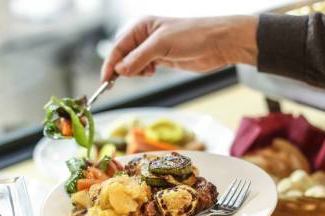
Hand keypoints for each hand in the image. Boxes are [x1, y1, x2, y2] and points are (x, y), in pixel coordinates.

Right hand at [101, 15, 257, 81]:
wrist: (218, 43)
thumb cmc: (193, 36)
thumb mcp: (161, 45)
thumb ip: (138, 58)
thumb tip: (119, 71)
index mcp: (142, 26)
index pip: (118, 46)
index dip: (110, 63)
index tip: (105, 80)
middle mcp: (145, 36)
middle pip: (122, 56)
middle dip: (122, 68)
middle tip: (123, 79)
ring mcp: (153, 48)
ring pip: (132, 64)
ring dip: (135, 71)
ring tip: (147, 71)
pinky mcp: (162, 59)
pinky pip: (143, 68)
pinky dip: (143, 73)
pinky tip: (152, 72)